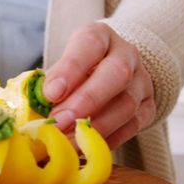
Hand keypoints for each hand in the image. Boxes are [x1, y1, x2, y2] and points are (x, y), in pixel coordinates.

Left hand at [42, 22, 155, 149]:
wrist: (114, 70)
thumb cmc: (80, 69)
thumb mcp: (64, 64)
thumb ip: (52, 81)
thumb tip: (34, 108)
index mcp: (101, 36)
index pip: (89, 45)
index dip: (70, 69)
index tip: (51, 93)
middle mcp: (126, 54)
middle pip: (116, 73)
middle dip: (86, 101)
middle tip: (60, 122)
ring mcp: (142, 81)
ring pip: (127, 104)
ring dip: (95, 126)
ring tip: (68, 142)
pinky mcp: (148, 106)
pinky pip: (133, 125)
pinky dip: (109, 139)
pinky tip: (88, 147)